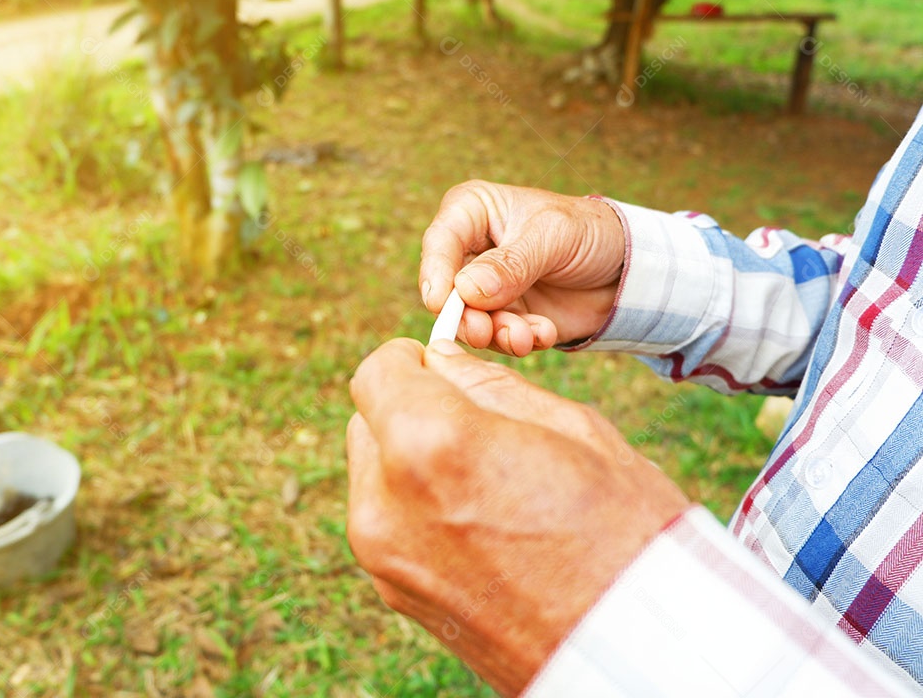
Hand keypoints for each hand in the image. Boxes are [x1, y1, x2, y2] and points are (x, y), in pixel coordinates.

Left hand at [346, 339, 688, 695]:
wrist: (640, 647)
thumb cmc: (626, 532)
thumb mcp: (572, 429)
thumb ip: (489, 385)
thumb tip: (442, 361)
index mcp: (430, 443)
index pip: (376, 371)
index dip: (411, 361)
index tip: (442, 369)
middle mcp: (388, 501)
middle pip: (367, 422)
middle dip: (410, 410)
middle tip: (476, 427)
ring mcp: (384, 556)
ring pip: (373, 473)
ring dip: (409, 461)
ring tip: (485, 482)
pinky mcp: (394, 593)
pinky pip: (386, 521)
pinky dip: (415, 507)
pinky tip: (479, 522)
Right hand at [419, 180, 624, 355]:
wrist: (627, 268)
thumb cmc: (589, 231)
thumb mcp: (553, 236)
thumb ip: (511, 263)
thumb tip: (465, 290)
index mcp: (472, 212)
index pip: (440, 242)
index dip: (435, 273)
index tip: (440, 303)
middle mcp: (471, 251)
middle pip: (446, 290)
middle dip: (466, 316)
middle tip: (484, 332)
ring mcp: (485, 289)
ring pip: (470, 320)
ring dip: (496, 333)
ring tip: (526, 336)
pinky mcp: (504, 317)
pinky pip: (498, 338)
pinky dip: (519, 341)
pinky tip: (544, 332)